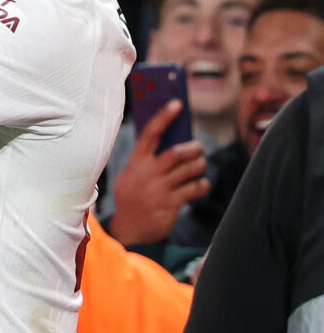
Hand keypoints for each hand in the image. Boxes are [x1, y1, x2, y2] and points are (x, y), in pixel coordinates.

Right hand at [110, 99, 210, 244]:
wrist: (130, 229)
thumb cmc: (133, 197)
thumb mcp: (131, 175)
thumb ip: (147, 160)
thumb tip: (171, 141)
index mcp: (136, 162)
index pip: (150, 133)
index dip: (164, 117)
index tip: (177, 103)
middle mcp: (147, 173)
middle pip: (176, 153)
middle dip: (192, 149)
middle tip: (198, 148)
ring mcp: (159, 189)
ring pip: (188, 170)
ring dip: (199, 166)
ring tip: (200, 165)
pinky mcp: (170, 203)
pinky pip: (194, 189)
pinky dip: (202, 184)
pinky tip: (201, 185)